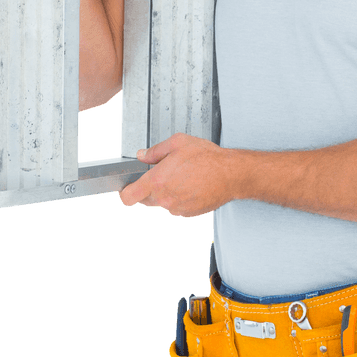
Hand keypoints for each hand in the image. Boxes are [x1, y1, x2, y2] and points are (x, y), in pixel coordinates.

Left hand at [120, 133, 237, 217]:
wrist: (231, 174)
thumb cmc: (207, 158)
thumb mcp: (177, 143)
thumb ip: (155, 151)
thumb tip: (142, 155)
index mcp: (157, 181)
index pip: (128, 197)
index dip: (125, 192)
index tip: (127, 187)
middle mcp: (165, 198)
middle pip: (144, 199)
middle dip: (149, 188)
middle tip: (163, 174)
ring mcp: (176, 208)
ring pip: (161, 203)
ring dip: (166, 193)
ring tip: (181, 177)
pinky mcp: (188, 213)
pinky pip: (175, 206)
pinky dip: (179, 198)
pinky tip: (190, 185)